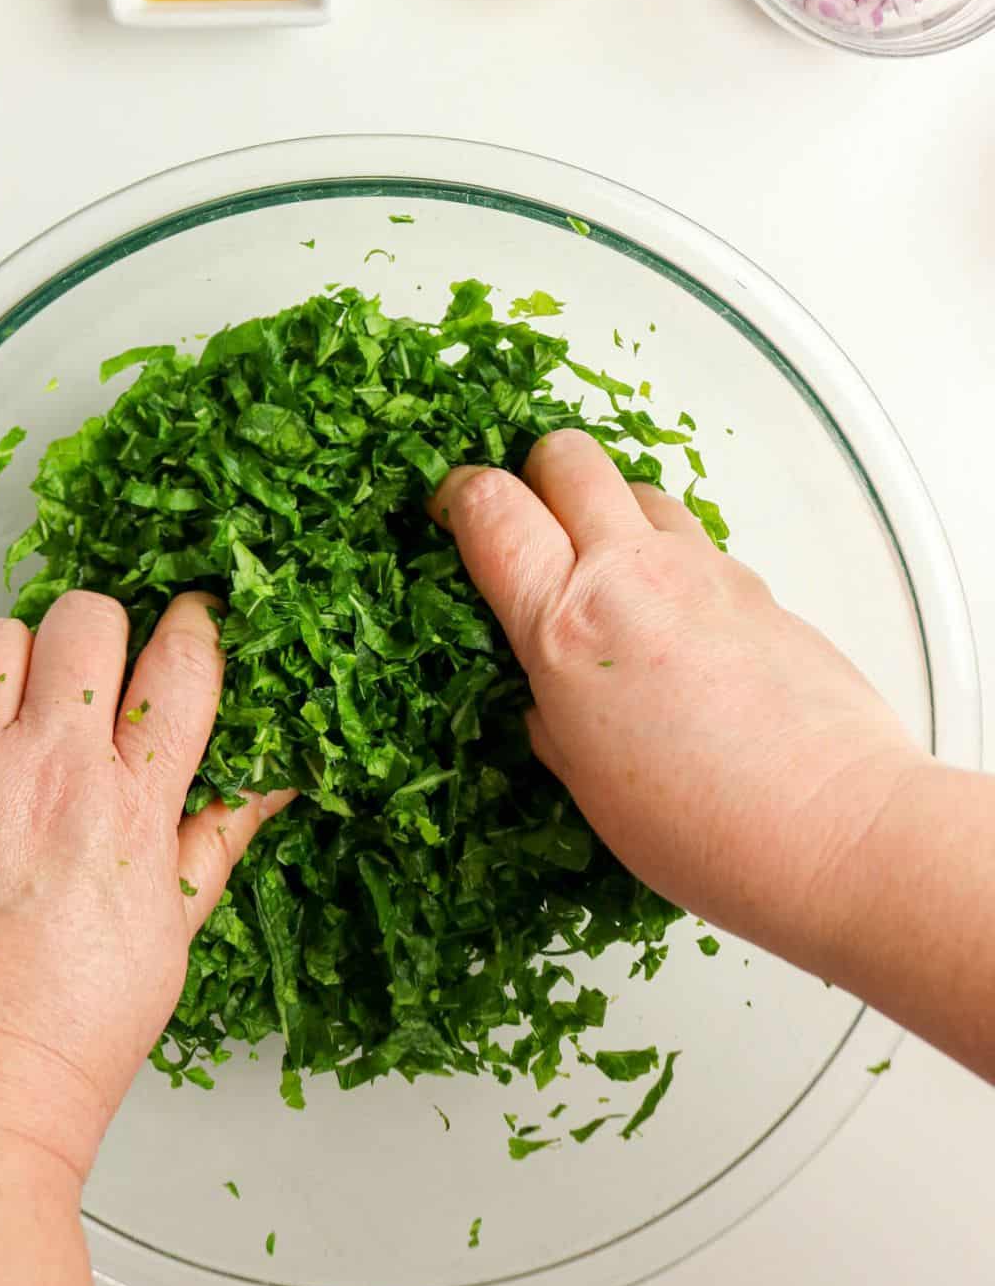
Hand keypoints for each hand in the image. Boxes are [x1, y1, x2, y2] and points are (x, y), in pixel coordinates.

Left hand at [0, 591, 289, 1182]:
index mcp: (128, 810)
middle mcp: (43, 774)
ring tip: (16, 718)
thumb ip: (215, 839)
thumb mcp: (168, 939)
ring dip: (17, 665)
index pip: (183, 663)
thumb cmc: (55, 1046)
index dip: (198, 626)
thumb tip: (268, 783)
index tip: (193, 623)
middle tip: (94, 680)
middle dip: (102, 635)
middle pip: (87, 619)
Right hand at [432, 430, 926, 967]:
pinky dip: (668, 560)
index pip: (492, 508)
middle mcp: (633, 576)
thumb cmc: (707, 828)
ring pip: (636, 488)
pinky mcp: (758, 586)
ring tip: (605, 577)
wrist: (834, 829)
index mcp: (567, 626)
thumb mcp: (586, 783)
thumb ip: (552, 711)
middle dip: (536, 473)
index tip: (450, 515)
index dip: (458, 497)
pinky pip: (695, 542)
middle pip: (567, 456)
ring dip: (608, 512)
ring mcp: (704, 572)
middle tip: (529, 525)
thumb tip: (545, 691)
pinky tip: (673, 626)